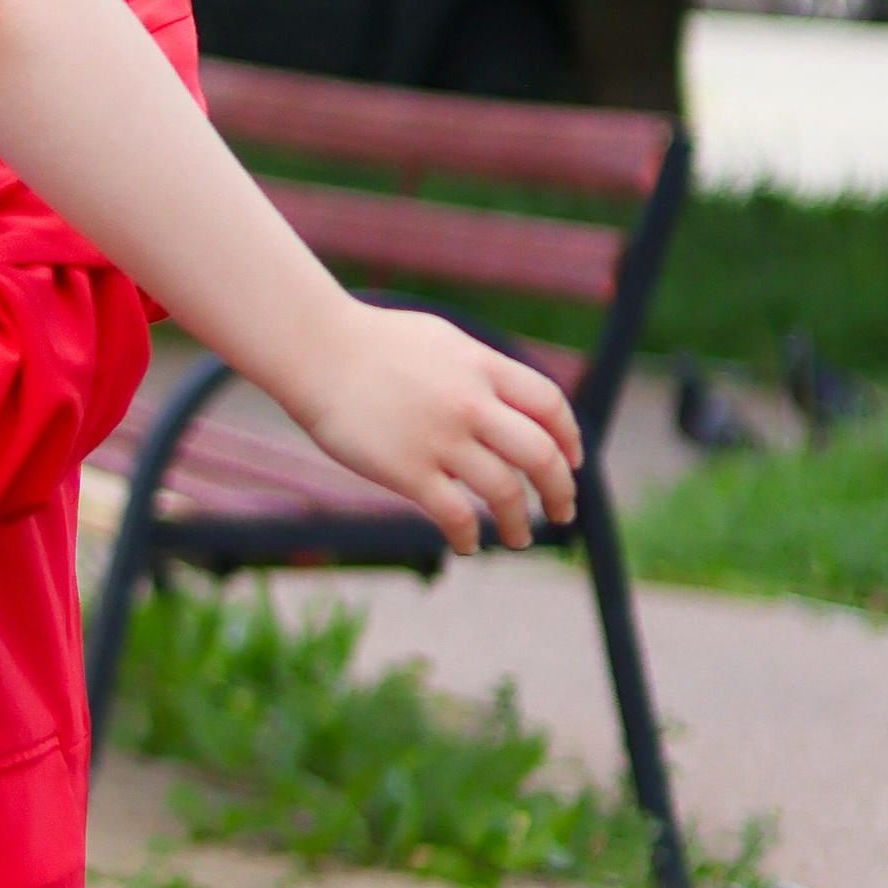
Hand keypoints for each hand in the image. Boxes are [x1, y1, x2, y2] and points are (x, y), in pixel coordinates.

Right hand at [299, 311, 581, 555]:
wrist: (316, 350)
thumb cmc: (371, 344)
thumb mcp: (441, 342)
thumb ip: (479, 370)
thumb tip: (508, 399)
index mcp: (483, 367)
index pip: (550, 406)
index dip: (570, 439)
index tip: (572, 462)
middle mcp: (471, 403)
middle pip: (541, 455)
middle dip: (560, 490)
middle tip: (561, 511)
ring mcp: (440, 437)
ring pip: (504, 492)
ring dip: (519, 523)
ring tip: (519, 538)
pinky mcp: (407, 469)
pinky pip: (455, 514)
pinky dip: (469, 536)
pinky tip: (467, 544)